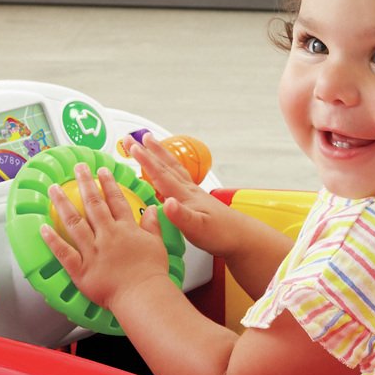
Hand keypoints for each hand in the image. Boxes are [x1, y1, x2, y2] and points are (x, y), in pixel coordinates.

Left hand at [40, 163, 172, 310]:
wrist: (143, 295)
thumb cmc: (151, 274)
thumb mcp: (157, 244)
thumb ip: (152, 225)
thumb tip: (152, 209)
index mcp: (126, 229)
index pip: (116, 200)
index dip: (108, 183)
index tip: (101, 171)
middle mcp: (107, 235)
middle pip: (94, 204)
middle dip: (85, 183)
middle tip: (77, 168)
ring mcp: (92, 251)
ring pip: (75, 222)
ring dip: (63, 203)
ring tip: (54, 188)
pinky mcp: (82, 270)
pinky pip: (64, 252)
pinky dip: (52, 240)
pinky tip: (43, 227)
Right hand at [128, 134, 237, 257]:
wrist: (242, 237)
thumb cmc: (221, 234)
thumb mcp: (197, 229)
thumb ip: (181, 216)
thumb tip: (167, 202)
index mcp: (185, 195)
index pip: (161, 174)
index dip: (145, 160)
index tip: (132, 146)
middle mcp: (189, 190)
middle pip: (166, 165)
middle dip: (149, 150)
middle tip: (135, 137)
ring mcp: (194, 193)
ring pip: (173, 168)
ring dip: (160, 155)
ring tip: (150, 143)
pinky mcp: (197, 200)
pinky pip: (178, 178)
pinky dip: (169, 169)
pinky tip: (168, 172)